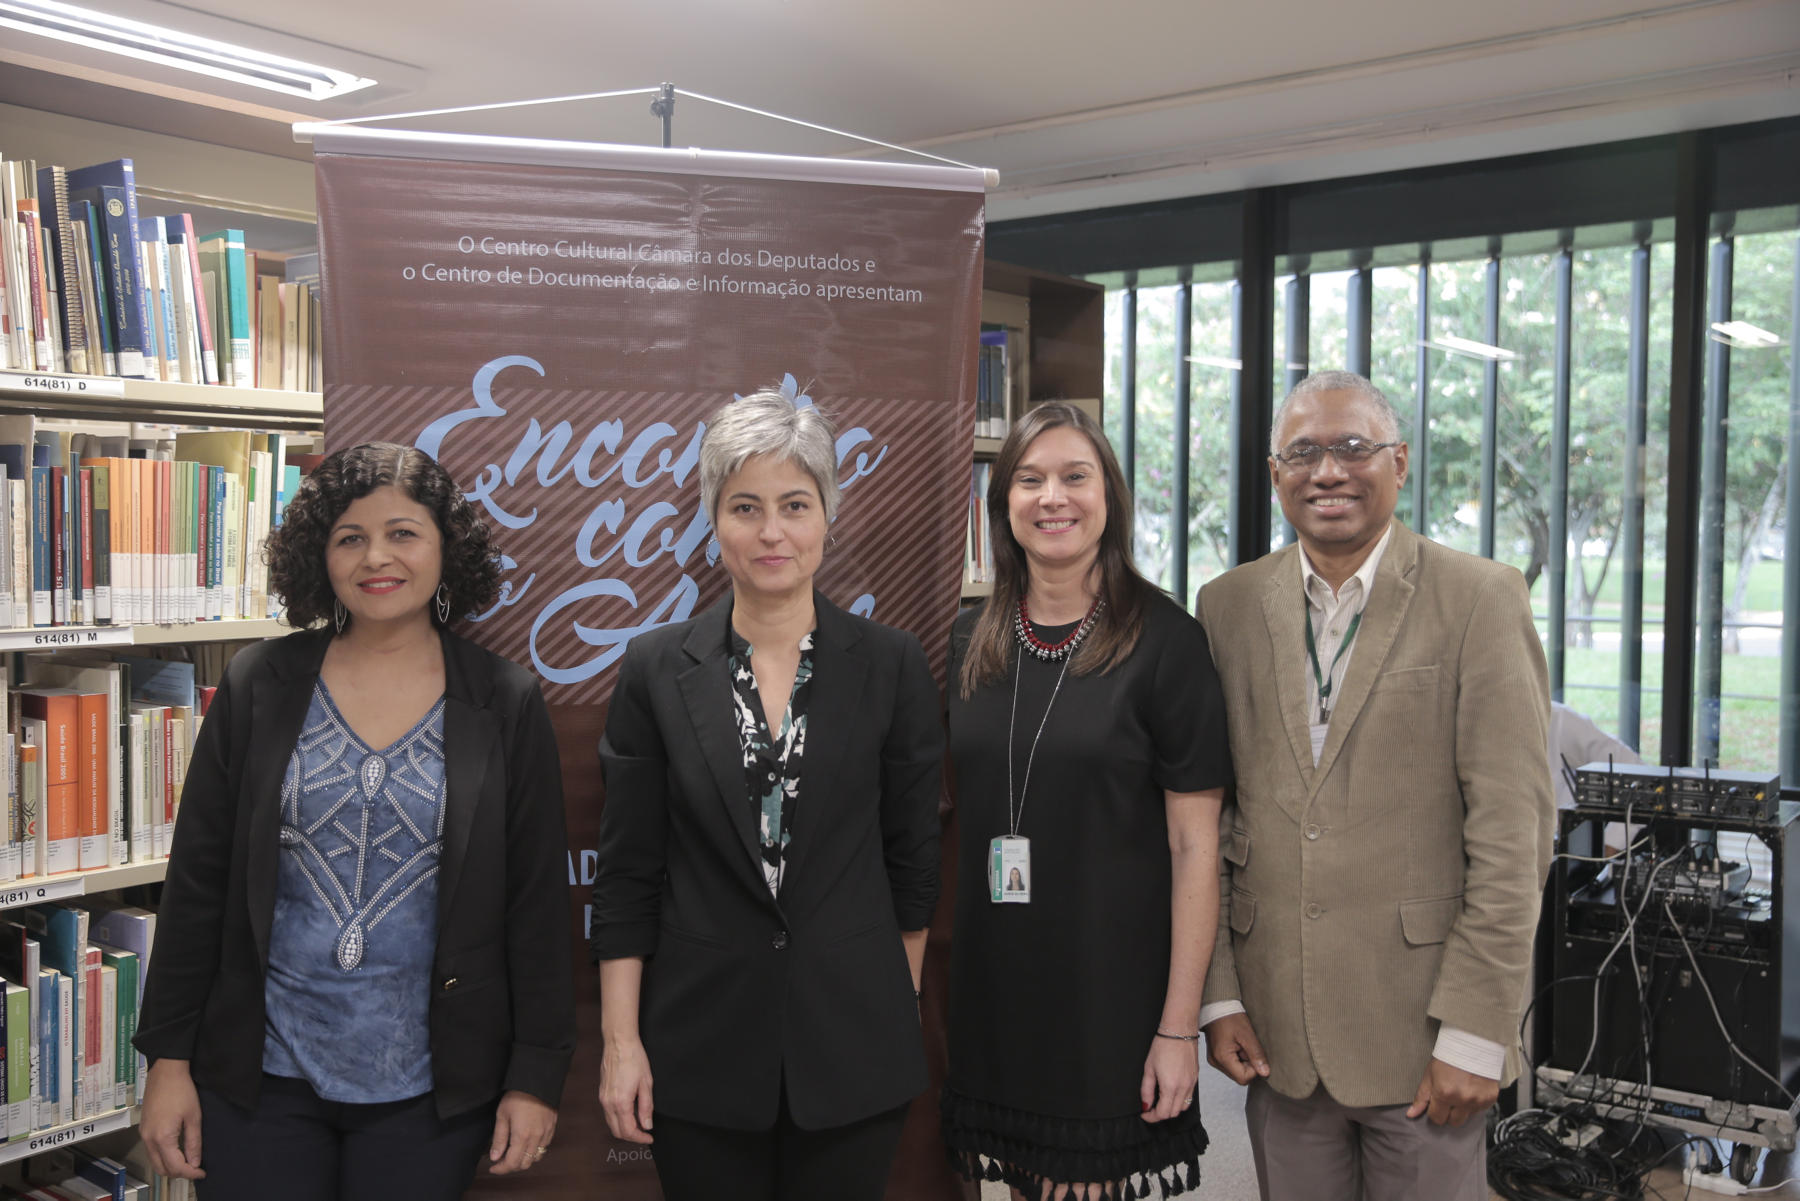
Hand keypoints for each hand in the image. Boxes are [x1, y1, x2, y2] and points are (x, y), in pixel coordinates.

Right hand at [141, 1059, 205, 1180]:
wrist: (165, 1071)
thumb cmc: (181, 1090)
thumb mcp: (194, 1117)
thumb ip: (193, 1142)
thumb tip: (195, 1162)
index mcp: (162, 1138)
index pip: (175, 1166)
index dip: (190, 1173)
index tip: (202, 1172)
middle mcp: (148, 1140)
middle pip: (161, 1169)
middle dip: (179, 1173)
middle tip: (195, 1169)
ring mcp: (143, 1134)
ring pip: (154, 1162)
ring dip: (170, 1166)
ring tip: (188, 1162)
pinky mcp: (143, 1129)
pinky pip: (151, 1151)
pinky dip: (163, 1157)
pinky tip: (176, 1151)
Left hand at [488, 1091, 557, 1174]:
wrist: (537, 1081)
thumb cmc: (517, 1096)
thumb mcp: (502, 1116)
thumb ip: (499, 1139)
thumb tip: (495, 1157)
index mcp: (522, 1136)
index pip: (512, 1163)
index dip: (501, 1169)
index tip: (493, 1167)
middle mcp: (536, 1138)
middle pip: (524, 1164)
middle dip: (511, 1167)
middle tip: (501, 1161)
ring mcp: (546, 1134)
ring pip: (536, 1158)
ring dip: (524, 1160)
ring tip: (513, 1154)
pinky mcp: (551, 1128)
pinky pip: (544, 1147)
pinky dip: (534, 1152)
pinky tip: (526, 1145)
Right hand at [599, 1037, 654, 1143]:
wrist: (619, 1043)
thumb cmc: (634, 1059)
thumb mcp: (646, 1084)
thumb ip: (646, 1107)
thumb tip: (647, 1125)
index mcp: (621, 1102)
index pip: (629, 1131)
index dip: (640, 1138)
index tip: (649, 1137)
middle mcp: (608, 1103)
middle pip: (617, 1131)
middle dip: (631, 1136)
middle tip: (645, 1134)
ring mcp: (603, 1098)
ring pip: (611, 1123)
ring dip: (624, 1128)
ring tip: (639, 1124)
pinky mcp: (601, 1093)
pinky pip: (608, 1114)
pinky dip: (618, 1119)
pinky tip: (629, 1114)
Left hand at [1139, 1035, 1199, 1122]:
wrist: (1179, 1031)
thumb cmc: (1162, 1046)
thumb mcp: (1149, 1068)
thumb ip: (1146, 1089)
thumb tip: (1146, 1105)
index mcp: (1170, 1086)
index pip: (1163, 1113)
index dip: (1152, 1117)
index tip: (1144, 1113)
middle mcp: (1184, 1088)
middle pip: (1173, 1113)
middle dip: (1160, 1114)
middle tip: (1150, 1108)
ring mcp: (1192, 1084)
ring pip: (1183, 1107)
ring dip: (1171, 1109)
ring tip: (1160, 1101)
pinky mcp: (1195, 1079)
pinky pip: (1189, 1097)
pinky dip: (1179, 1101)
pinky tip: (1171, 1093)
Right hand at [1203, 1012, 1269, 1084]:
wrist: (1216, 1006)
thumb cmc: (1230, 1017)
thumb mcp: (1247, 1035)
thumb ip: (1257, 1055)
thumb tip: (1265, 1073)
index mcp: (1222, 1058)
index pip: (1243, 1078)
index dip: (1253, 1069)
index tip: (1253, 1053)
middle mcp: (1216, 1062)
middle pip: (1239, 1076)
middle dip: (1248, 1064)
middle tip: (1246, 1047)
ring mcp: (1215, 1060)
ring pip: (1236, 1071)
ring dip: (1243, 1061)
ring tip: (1240, 1044)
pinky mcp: (1216, 1056)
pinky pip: (1231, 1065)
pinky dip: (1237, 1057)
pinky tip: (1236, 1045)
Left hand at [1406, 1058, 1498, 1126]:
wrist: (1473, 1044)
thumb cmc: (1449, 1057)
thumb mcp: (1430, 1074)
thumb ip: (1421, 1097)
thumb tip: (1411, 1114)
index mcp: (1445, 1093)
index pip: (1437, 1118)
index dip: (1434, 1112)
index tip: (1436, 1104)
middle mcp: (1463, 1100)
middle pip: (1453, 1122)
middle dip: (1449, 1114)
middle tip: (1449, 1098)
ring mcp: (1478, 1100)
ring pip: (1467, 1117)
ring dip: (1462, 1108)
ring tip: (1461, 1091)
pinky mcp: (1490, 1099)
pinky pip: (1480, 1110)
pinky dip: (1474, 1103)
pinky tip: (1471, 1089)